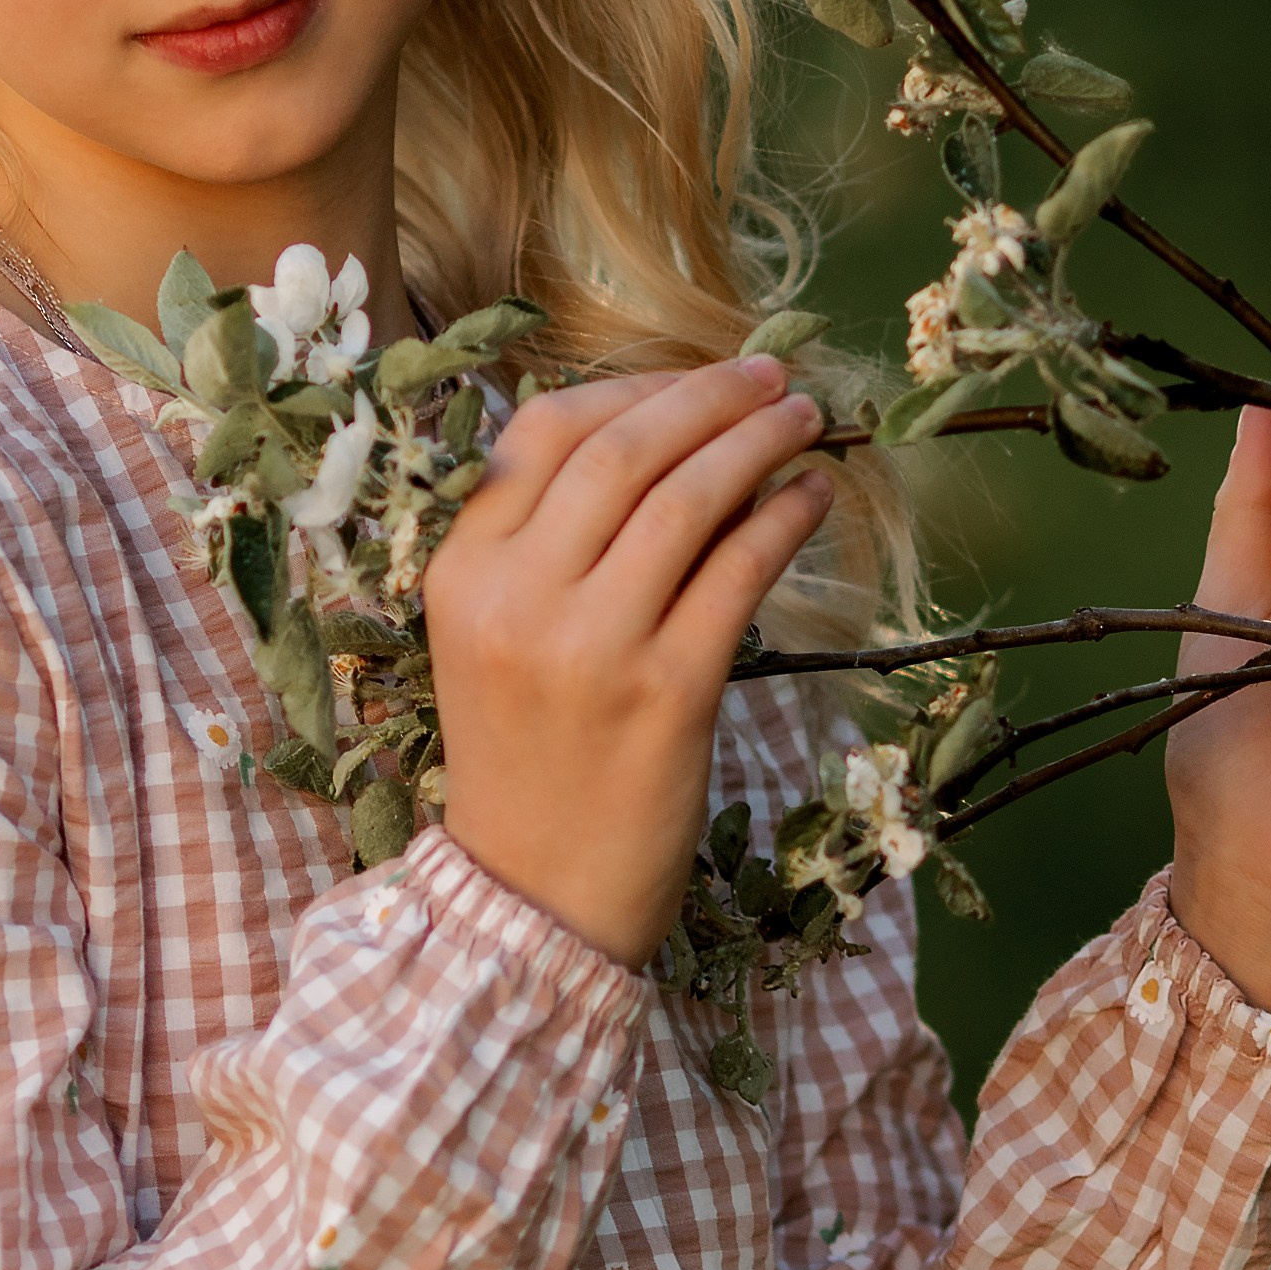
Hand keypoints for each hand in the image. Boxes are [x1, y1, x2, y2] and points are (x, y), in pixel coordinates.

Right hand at [422, 357, 833, 965]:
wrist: (536, 894)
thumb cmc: (525, 757)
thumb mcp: (494, 635)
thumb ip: (543, 543)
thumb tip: (658, 435)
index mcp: (461, 571)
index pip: (545, 432)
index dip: (632, 389)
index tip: (696, 378)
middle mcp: (519, 597)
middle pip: (623, 450)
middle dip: (709, 396)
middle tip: (772, 375)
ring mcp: (593, 645)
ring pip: (686, 499)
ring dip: (756, 444)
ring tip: (805, 422)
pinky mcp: (669, 692)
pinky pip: (738, 575)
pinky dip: (782, 522)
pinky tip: (810, 499)